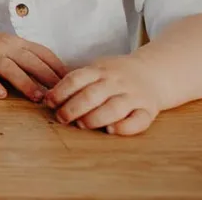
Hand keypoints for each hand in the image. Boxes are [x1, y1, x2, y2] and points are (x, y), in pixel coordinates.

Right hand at [0, 30, 66, 101]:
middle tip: (61, 95)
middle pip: (30, 61)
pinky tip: (0, 95)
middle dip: (47, 77)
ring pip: (10, 68)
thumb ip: (29, 60)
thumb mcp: (10, 49)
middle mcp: (5, 46)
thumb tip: (58, 80)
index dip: (58, 67)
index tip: (73, 84)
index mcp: (17, 42)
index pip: (43, 53)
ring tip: (38, 98)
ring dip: (25, 83)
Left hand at [45, 55, 161, 135]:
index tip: (48, 102)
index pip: (76, 79)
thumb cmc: (116, 74)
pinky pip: (139, 120)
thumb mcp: (97, 69)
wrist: (153, 72)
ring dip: (95, 118)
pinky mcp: (149, 110)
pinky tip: (111, 130)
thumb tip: (50, 97)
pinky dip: (125, 127)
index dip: (60, 92)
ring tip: (81, 125)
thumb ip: (78, 81)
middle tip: (61, 117)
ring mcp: (133, 96)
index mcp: (100, 70)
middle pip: (92, 95)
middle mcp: (116, 82)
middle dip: (73, 108)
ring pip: (114, 108)